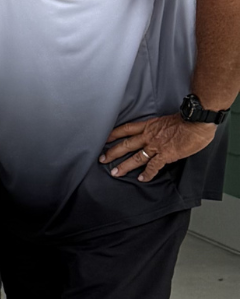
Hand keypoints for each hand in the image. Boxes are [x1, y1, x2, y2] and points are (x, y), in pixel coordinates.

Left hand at [102, 111, 217, 182]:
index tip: (104, 139)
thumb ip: (159, 129)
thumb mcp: (166, 120)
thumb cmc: (187, 119)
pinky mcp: (166, 155)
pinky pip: (153, 166)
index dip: (114, 134)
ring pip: (136, 157)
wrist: (197, 121)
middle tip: (102, 159)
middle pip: (125, 144)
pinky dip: (147, 174)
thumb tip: (159, 134)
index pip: (126, 129)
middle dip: (112, 152)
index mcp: (149, 125)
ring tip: (115, 173)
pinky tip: (142, 179)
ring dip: (124, 166)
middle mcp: (149, 136)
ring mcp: (156, 146)